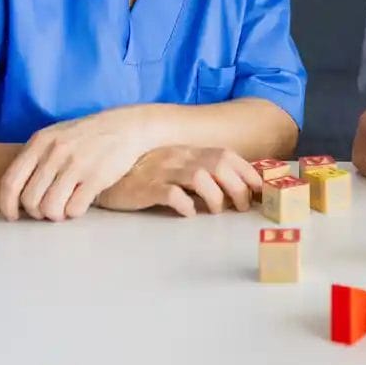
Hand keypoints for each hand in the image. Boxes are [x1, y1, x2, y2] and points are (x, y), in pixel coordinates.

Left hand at [0, 110, 152, 221]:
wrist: (127, 126)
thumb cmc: (88, 135)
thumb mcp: (55, 137)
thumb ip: (35, 158)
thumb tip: (16, 193)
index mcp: (40, 142)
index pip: (11, 181)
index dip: (7, 204)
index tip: (13, 216)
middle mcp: (55, 152)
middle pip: (30, 200)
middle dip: (37, 212)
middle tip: (48, 209)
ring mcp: (76, 165)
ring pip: (50, 208)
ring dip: (55, 215)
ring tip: (64, 208)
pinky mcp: (96, 177)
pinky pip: (73, 209)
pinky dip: (74, 212)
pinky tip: (80, 203)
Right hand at [95, 146, 261, 216]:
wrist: (106, 176)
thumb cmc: (144, 175)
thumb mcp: (175, 167)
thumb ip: (201, 174)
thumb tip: (232, 193)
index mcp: (188, 152)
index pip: (226, 154)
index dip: (247, 172)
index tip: (259, 191)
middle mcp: (179, 157)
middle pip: (219, 164)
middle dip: (237, 187)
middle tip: (239, 207)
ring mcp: (162, 171)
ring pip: (199, 176)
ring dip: (215, 196)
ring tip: (216, 211)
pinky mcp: (146, 188)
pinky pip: (170, 194)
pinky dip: (185, 204)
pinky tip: (188, 213)